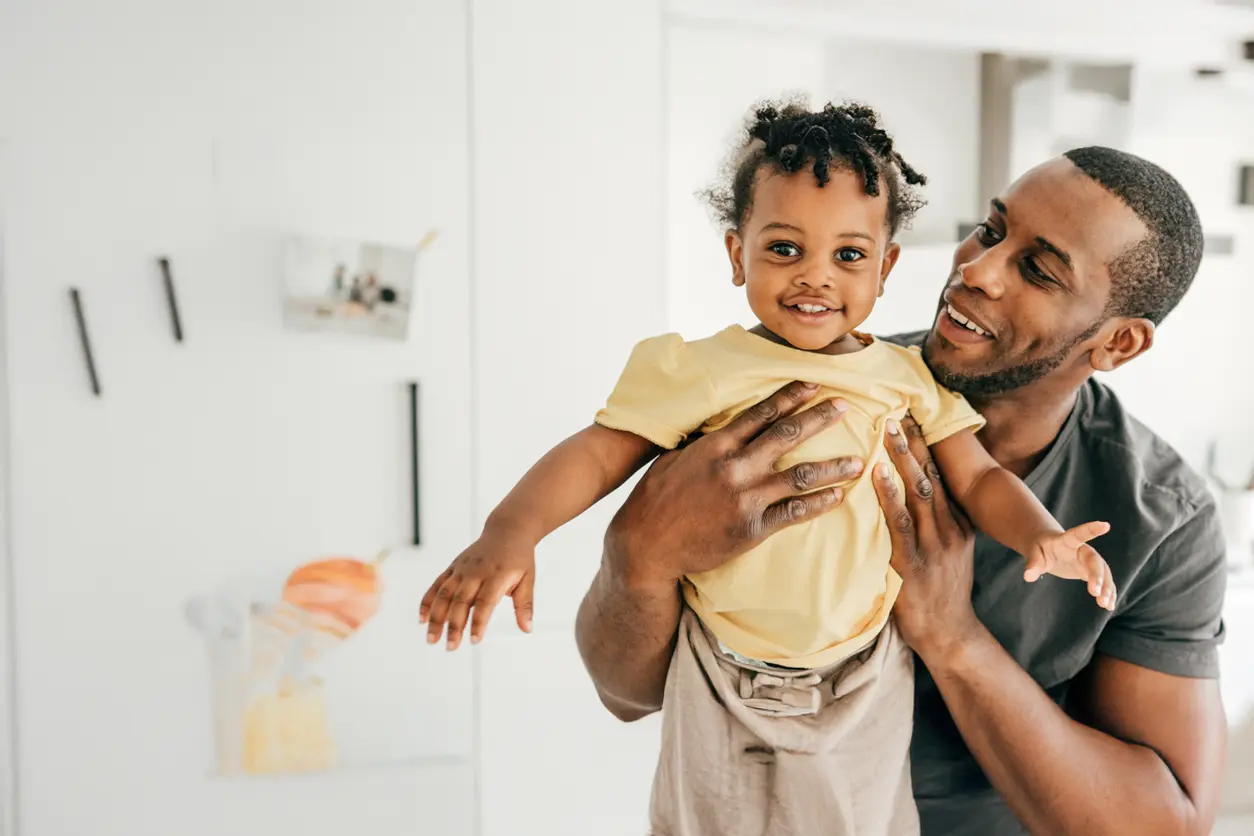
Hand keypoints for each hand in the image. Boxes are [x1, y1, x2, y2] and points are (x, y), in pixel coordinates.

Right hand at [420, 529, 535, 649]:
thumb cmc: (519, 558)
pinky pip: (437, 585)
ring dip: (436, 617)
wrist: (507, 530)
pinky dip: (428, 602)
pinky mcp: (453, 567)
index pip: (485, 603)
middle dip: (454, 625)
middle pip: (461, 601)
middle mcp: (476, 571)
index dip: (478, 622)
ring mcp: (462, 568)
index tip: (474, 641)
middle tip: (451, 647)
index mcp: (497, 575)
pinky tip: (422, 620)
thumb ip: (525, 605)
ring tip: (432, 639)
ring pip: (444, 594)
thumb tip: (527, 630)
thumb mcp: (528, 579)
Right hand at [606, 382, 864, 589]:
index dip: (790, 397)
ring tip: (857, 461)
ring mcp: (745, 498)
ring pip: (799, 475)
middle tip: (845, 407)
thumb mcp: (675, 459)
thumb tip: (722, 426)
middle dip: (819, 418)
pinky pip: (794, 513)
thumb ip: (705, 443)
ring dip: (832, 467)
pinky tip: (838, 497)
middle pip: (786, 436)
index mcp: (715, 446)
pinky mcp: (751, 528)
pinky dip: (818, 504)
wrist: (646, 545)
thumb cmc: (656, 499)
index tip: (813, 385)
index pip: (760, 414)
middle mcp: (734, 467)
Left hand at [873, 416, 981, 662]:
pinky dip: (887, 494)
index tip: (912, 414)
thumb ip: (935, 524)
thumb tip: (913, 493)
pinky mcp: (914, 562)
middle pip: (931, 473)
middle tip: (896, 407)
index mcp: (959, 523)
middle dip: (914, 440)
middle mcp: (950, 528)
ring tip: (886, 427)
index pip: (942, 473)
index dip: (927, 443)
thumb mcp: (949, 552)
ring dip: (901, 457)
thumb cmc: (940, 591)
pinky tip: (875, 473)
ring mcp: (934, 544)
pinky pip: (899, 522)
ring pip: (918, 490)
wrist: (949, 633)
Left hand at [1025, 523, 1116, 609]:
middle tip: (1095, 593)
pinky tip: (1109, 607)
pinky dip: (1107, 593)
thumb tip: (1027, 577)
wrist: (1047, 548)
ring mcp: (1089, 562)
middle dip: (1097, 576)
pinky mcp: (1090, 572)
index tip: (1105, 525)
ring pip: (1103, 573)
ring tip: (1105, 605)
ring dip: (1106, 588)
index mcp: (1067, 540)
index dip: (1091, 529)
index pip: (1079, 534)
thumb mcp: (1033, 553)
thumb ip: (1033, 563)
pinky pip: (1103, 582)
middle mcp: (1082, 550)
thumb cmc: (1039, 547)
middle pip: (1095, 561)